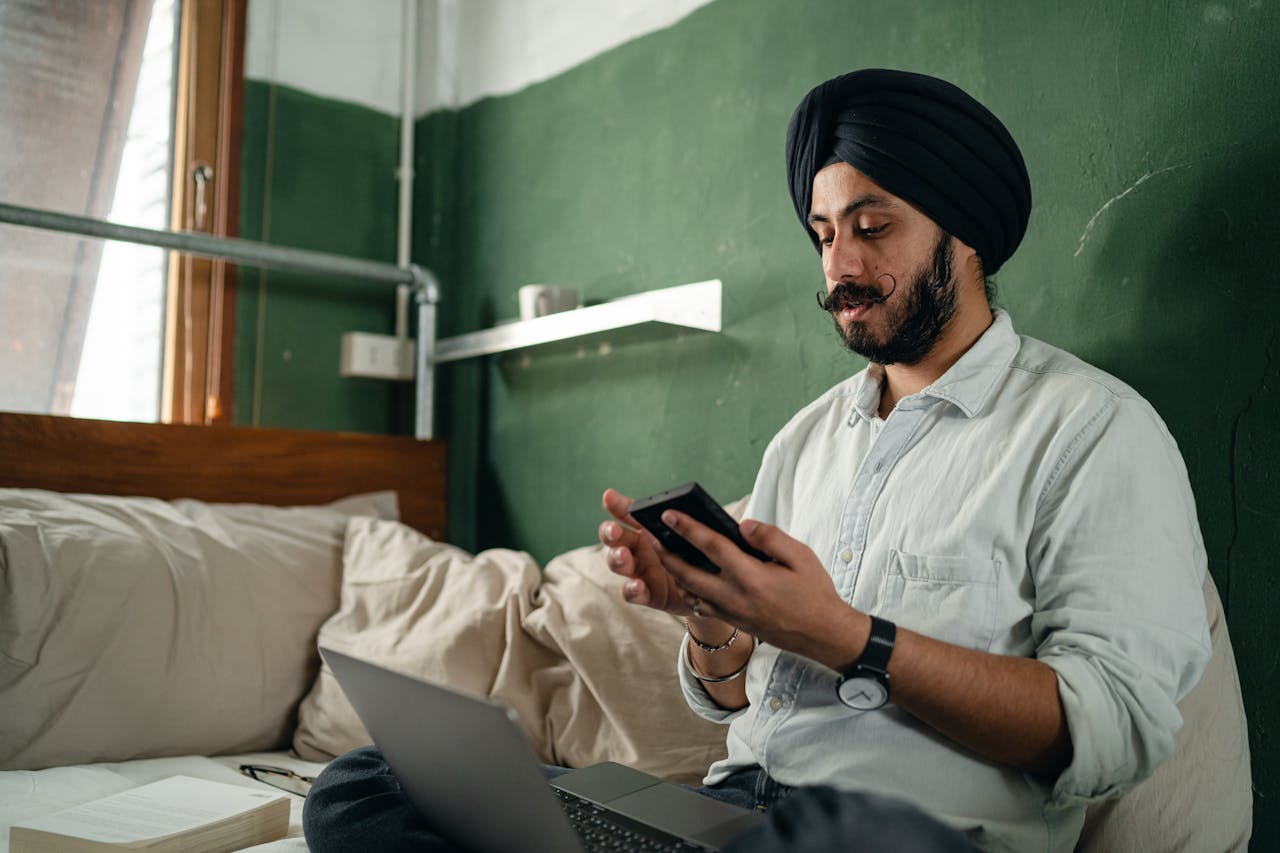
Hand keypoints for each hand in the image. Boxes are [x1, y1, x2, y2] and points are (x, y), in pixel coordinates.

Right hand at [599, 488, 703, 615]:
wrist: (712, 587)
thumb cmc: (703, 555)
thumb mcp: (698, 535)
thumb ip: (691, 522)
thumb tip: (698, 503)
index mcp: (649, 529)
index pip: (628, 513)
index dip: (617, 505)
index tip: (609, 497)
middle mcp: (639, 549)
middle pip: (616, 537)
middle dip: (610, 532)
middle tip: (614, 530)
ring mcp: (641, 572)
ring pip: (618, 563)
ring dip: (617, 558)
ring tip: (624, 555)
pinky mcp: (648, 594)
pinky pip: (632, 593)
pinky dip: (632, 589)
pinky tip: (638, 585)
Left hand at [651, 509, 867, 669]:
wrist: (822, 635)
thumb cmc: (814, 592)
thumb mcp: (801, 557)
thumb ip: (770, 537)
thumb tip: (742, 524)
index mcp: (751, 578)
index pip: (712, 547)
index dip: (688, 529)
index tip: (669, 514)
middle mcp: (735, 597)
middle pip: (688, 573)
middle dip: (665, 552)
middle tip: (650, 533)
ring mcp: (731, 613)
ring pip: (690, 591)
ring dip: (673, 571)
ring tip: (662, 551)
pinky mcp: (732, 622)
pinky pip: (700, 605)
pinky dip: (689, 588)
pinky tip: (685, 575)